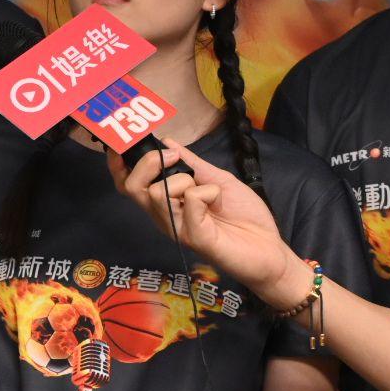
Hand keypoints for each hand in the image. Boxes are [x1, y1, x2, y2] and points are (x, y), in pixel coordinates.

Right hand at [109, 137, 309, 308]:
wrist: (270, 248)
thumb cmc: (244, 216)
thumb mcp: (216, 180)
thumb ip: (191, 164)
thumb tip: (166, 141)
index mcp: (165, 202)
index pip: (127, 184)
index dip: (119, 163)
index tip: (130, 141)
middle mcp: (163, 216)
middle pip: (132, 187)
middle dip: (148, 163)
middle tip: (173, 159)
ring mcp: (177, 227)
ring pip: (157, 192)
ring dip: (185, 180)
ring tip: (207, 191)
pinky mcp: (194, 236)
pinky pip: (190, 201)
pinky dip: (207, 192)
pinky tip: (218, 202)